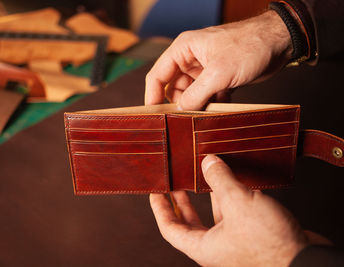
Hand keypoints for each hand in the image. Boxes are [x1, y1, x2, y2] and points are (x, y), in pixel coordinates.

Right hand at [145, 10, 292, 109]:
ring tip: (205, 113)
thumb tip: (181, 111)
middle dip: (178, 104)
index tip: (153, 115)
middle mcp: (191, 59)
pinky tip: (220, 106)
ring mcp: (204, 70)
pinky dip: (210, 104)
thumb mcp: (218, 73)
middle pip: (173, 87)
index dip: (152, 96)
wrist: (279, 43)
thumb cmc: (250, 45)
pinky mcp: (218, 78)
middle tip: (183, 120)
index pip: (158, 75)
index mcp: (184, 49)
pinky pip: (206, 96)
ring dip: (197, 106)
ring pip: (191, 94)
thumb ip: (196, 94)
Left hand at [150, 155, 330, 266]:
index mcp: (203, 246)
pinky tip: (234, 179)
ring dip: (209, 194)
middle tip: (175, 181)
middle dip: (181, 200)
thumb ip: (221, 180)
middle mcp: (215, 246)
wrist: (306, 261)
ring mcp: (233, 241)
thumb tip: (208, 161)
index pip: (170, 228)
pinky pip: (235, 213)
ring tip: (204, 173)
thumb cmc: (269, 243)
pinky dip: (232, 197)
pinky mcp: (251, 235)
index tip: (155, 191)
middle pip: (189, 222)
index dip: (160, 208)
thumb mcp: (239, 204)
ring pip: (214, 215)